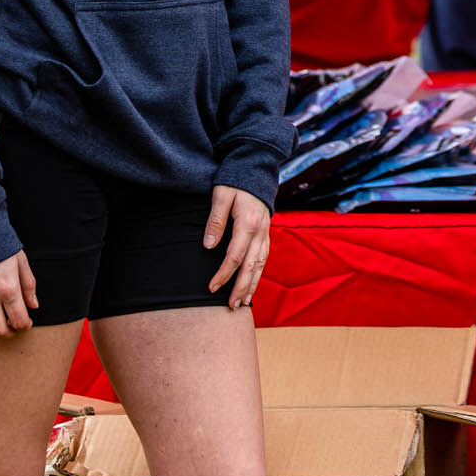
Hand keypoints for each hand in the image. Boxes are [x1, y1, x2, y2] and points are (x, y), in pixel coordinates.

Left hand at [205, 185, 270, 309]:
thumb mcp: (221, 195)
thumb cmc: (235, 181)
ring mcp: (266, 234)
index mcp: (248, 223)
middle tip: (231, 305)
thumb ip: (215, 221)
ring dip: (252, 285)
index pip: (235, 256)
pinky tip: (252, 285)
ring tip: (243, 303)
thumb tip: (208, 246)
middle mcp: (260, 232)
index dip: (223, 274)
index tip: (211, 287)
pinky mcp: (267, 234)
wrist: (256, 169)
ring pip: (260, 265)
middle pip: (251, 266)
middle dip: (241, 288)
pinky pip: (264, 259)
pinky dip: (258, 275)